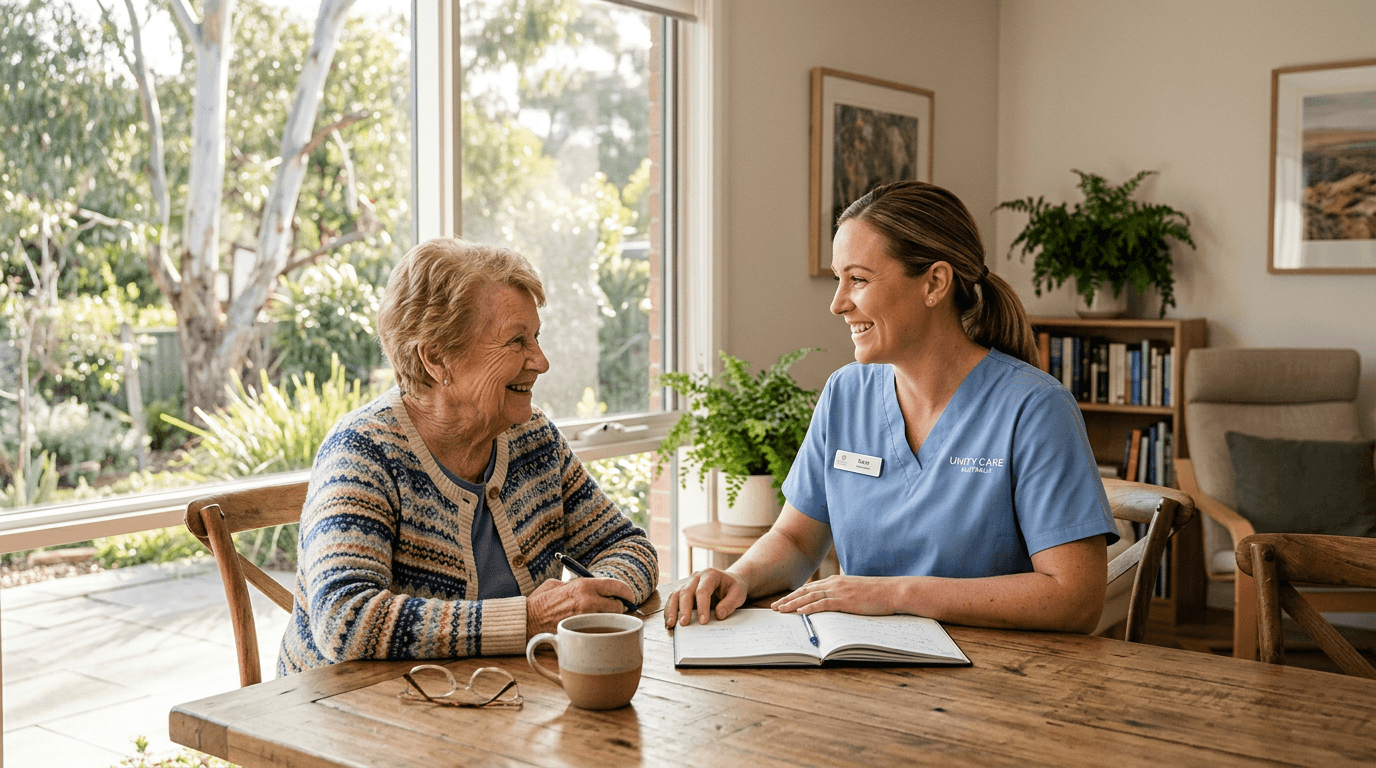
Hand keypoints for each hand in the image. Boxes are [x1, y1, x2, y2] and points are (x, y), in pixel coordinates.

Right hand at [526, 577, 635, 637]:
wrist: (526, 620)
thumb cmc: (541, 601)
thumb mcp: (558, 584)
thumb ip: (578, 585)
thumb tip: (594, 589)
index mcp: (584, 585)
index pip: (617, 586)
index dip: (627, 593)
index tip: (629, 597)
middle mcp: (588, 601)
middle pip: (618, 606)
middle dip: (618, 608)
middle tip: (613, 610)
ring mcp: (585, 619)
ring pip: (610, 620)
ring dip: (609, 620)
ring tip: (601, 620)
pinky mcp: (580, 633)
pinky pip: (598, 631)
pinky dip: (599, 630)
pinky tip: (592, 630)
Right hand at [663, 568, 747, 627]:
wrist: (729, 581)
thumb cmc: (733, 587)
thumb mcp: (738, 594)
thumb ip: (730, 604)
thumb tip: (719, 615)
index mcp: (710, 575)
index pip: (703, 590)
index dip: (702, 606)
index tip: (703, 621)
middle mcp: (696, 577)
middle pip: (686, 592)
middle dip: (684, 609)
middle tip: (684, 624)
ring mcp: (688, 583)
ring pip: (675, 595)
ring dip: (672, 610)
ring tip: (670, 625)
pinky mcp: (683, 592)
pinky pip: (673, 600)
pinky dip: (670, 611)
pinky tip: (669, 623)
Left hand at [770, 575, 895, 615]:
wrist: (892, 591)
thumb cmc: (877, 594)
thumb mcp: (856, 592)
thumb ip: (843, 595)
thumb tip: (835, 604)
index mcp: (836, 581)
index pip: (810, 588)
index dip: (795, 594)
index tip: (783, 600)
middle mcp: (834, 584)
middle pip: (805, 591)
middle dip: (788, 599)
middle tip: (774, 607)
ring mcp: (839, 591)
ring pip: (809, 597)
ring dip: (792, 604)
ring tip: (780, 610)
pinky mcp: (844, 600)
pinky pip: (822, 604)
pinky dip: (809, 608)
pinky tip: (799, 612)